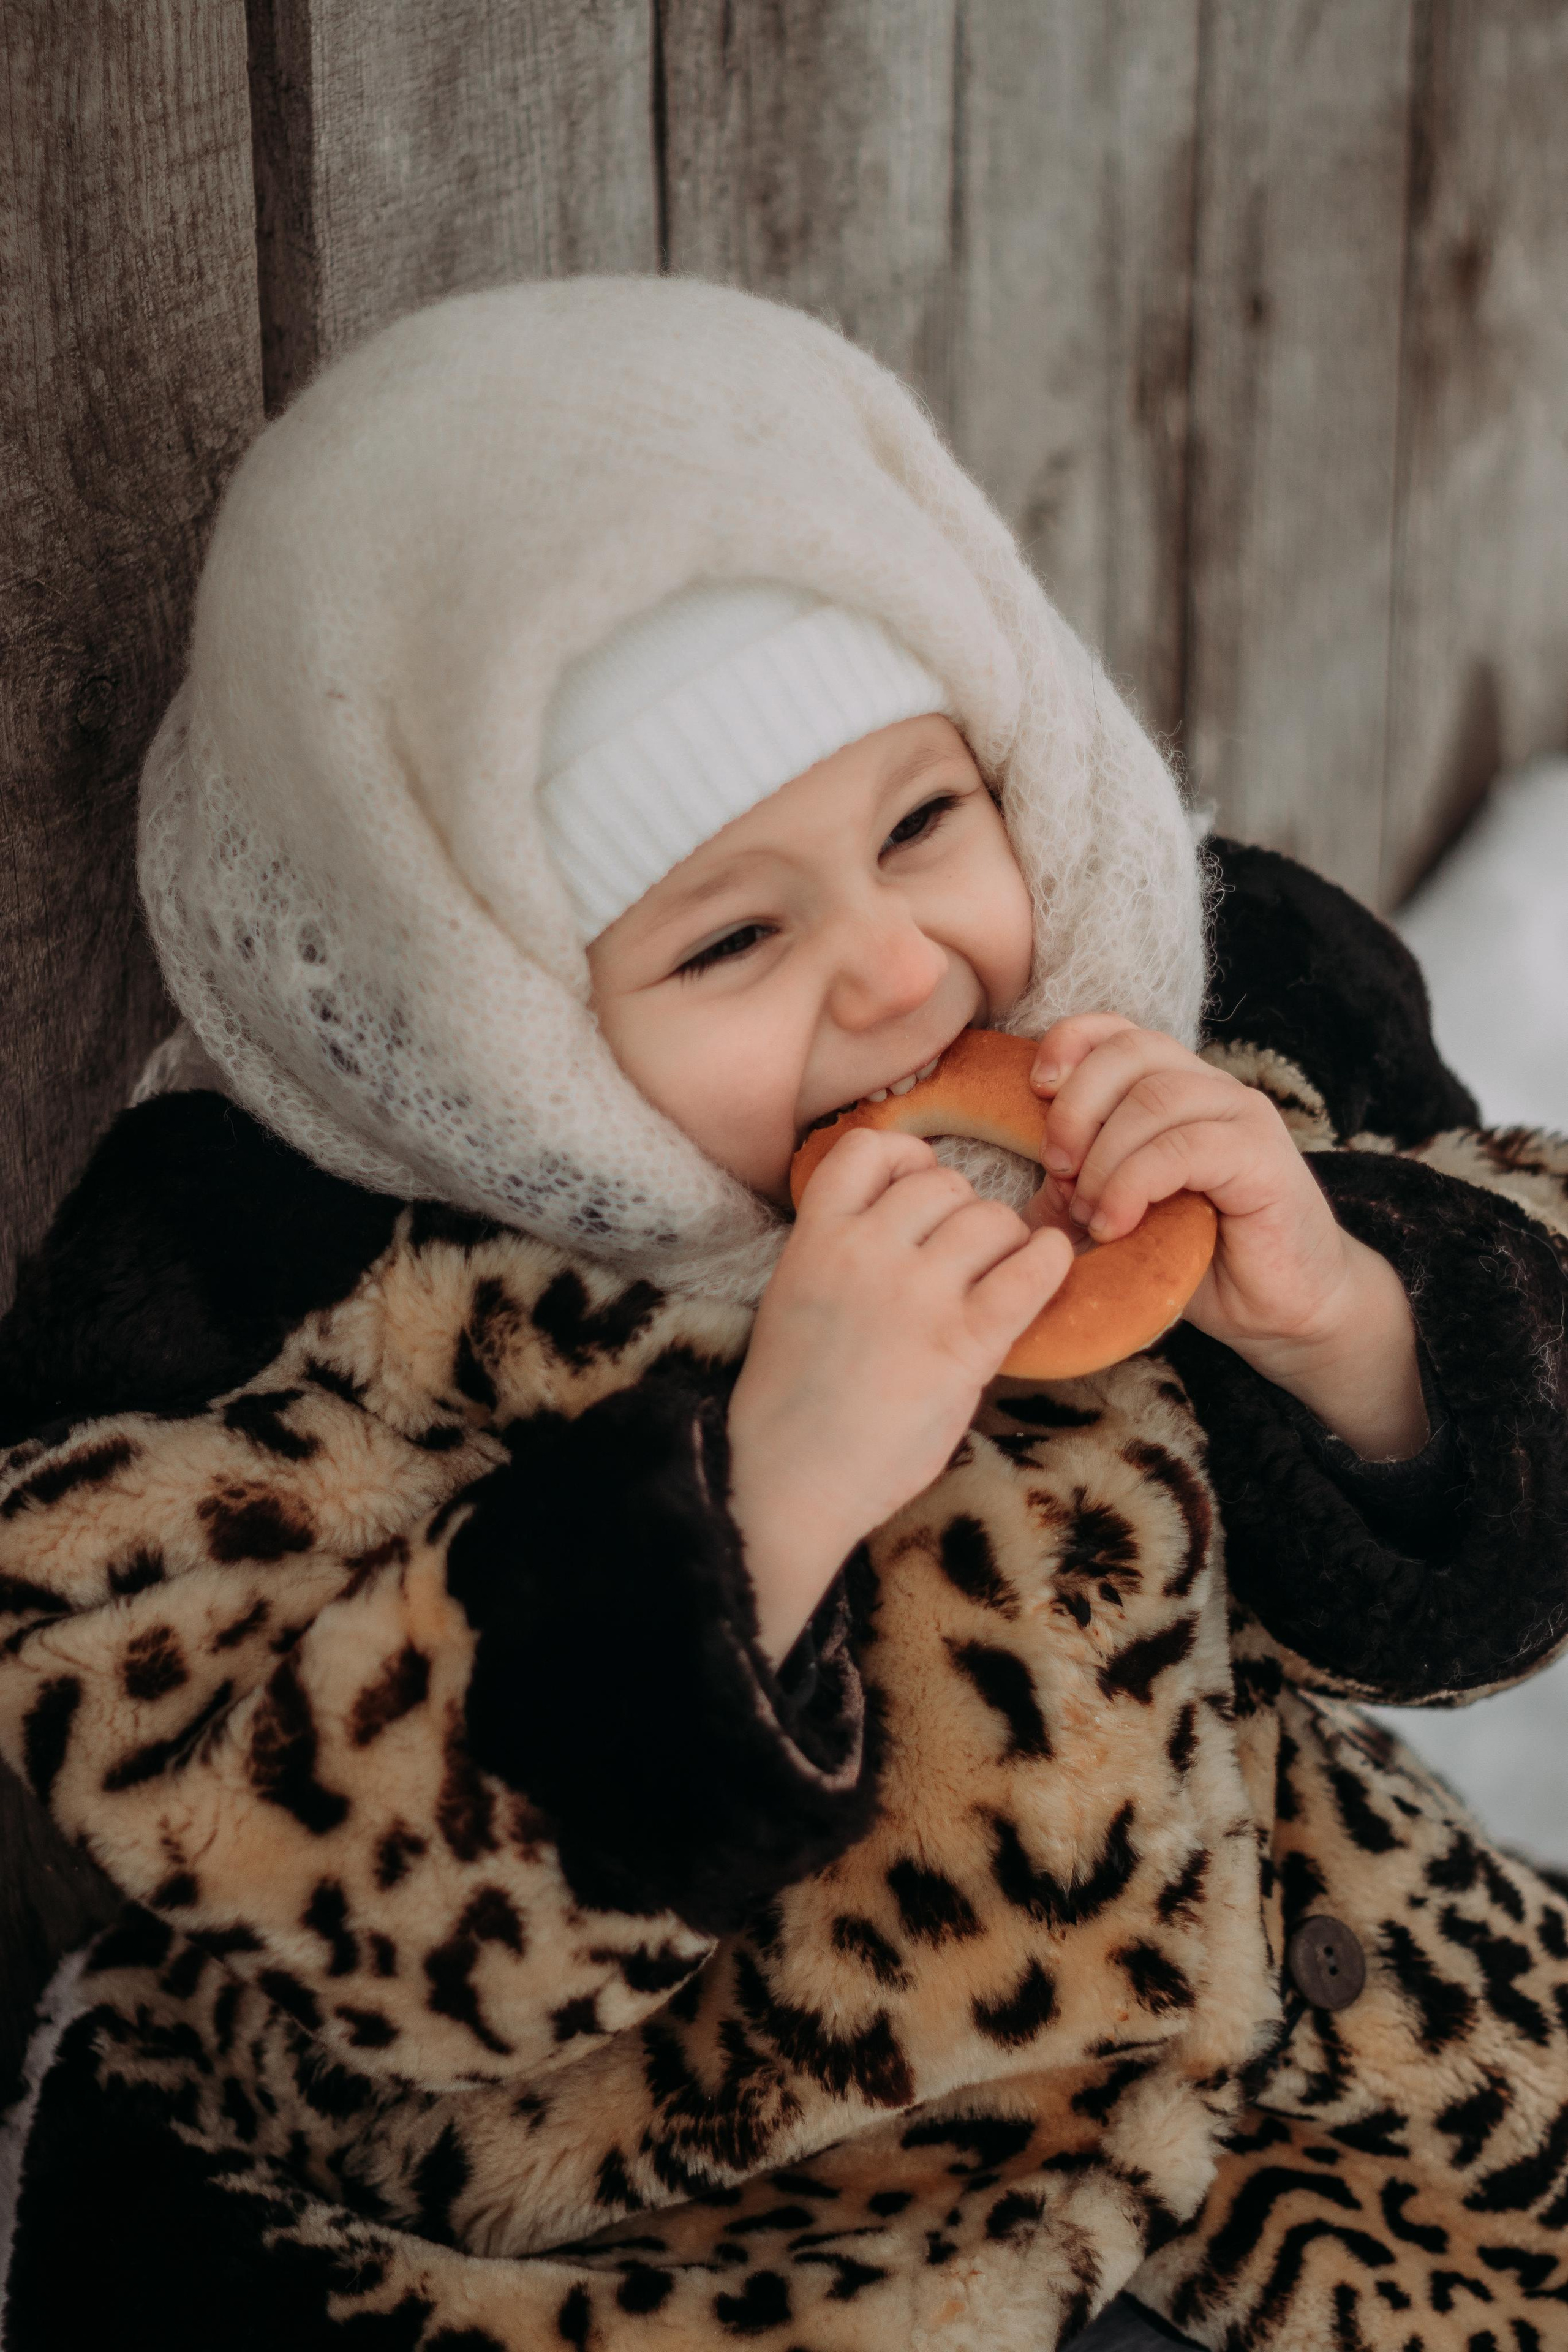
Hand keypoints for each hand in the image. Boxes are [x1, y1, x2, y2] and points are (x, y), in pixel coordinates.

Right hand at [729, 1130, 1072, 1662]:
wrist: (787, 1478)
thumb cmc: (795, 1401)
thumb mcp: (798, 1297)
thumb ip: (847, 1252)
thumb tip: (923, 1223)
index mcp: (816, 1237)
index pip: (869, 1148)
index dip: (906, 1161)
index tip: (918, 1190)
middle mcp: (866, 1251)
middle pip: (944, 1182)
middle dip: (963, 1212)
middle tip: (964, 1259)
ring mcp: (916, 1294)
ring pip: (992, 1217)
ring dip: (1006, 1240)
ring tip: (997, 1277)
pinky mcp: (964, 1342)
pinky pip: (1030, 1270)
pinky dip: (1049, 1260)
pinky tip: (1048, 1266)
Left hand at [1028, 1014, 1428, 1461]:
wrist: (1281, 1309)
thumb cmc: (1199, 1260)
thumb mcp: (1120, 1220)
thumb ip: (1075, 1197)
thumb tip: (1015, 1203)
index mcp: (1176, 1088)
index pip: (1120, 1030)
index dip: (1072, 1043)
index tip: (1035, 1090)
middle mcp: (1212, 1090)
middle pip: (1131, 1052)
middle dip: (1077, 1107)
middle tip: (1056, 1170)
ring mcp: (1243, 1118)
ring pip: (1155, 1098)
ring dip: (1103, 1158)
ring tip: (1090, 1214)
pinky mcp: (1262, 1158)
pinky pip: (1183, 1147)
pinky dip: (1134, 1183)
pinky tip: (1117, 1223)